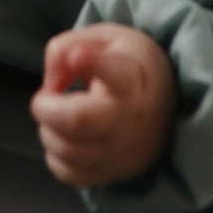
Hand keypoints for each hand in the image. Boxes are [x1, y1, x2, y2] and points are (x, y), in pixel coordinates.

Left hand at [30, 23, 176, 187]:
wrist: (166, 106)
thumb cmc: (129, 66)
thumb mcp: (106, 38)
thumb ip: (67, 47)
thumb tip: (48, 84)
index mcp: (131, 78)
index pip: (115, 72)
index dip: (92, 62)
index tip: (78, 56)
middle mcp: (129, 118)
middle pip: (78, 121)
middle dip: (46, 108)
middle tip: (45, 97)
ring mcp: (122, 150)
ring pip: (67, 151)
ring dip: (47, 131)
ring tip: (57, 115)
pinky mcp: (113, 172)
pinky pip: (69, 174)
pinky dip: (55, 156)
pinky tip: (64, 137)